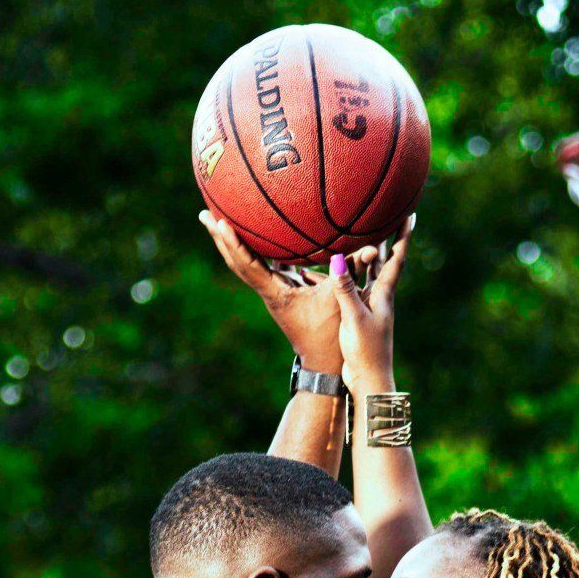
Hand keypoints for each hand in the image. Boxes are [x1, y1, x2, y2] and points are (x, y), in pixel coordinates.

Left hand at [200, 209, 389, 375]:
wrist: (323, 364)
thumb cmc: (331, 336)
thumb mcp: (341, 301)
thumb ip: (353, 272)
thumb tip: (374, 247)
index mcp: (276, 294)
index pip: (248, 266)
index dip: (234, 245)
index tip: (219, 223)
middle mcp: (268, 292)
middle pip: (236, 262)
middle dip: (220, 238)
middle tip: (204, 213)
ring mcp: (271, 292)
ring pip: (244, 264)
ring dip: (229, 243)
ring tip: (215, 217)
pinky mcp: (279, 291)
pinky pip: (260, 265)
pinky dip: (251, 249)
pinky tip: (250, 232)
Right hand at [329, 218, 412, 397]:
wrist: (368, 381)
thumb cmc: (365, 352)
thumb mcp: (354, 318)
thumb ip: (345, 289)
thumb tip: (336, 259)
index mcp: (384, 295)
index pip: (396, 258)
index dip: (402, 236)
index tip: (410, 214)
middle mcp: (380, 297)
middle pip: (384, 261)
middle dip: (386, 238)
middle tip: (387, 215)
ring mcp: (370, 307)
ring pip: (369, 273)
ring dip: (368, 254)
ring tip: (366, 234)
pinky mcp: (359, 317)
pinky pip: (355, 288)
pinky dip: (349, 275)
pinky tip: (342, 270)